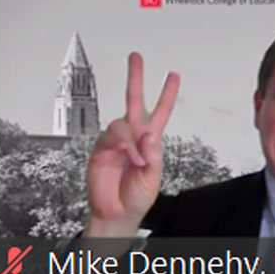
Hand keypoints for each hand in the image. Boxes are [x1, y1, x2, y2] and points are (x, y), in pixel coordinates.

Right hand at [87, 53, 179, 236]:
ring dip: (132, 141)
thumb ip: (153, 155)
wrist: (117, 215)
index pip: (159, 112)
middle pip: (133, 101)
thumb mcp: (154, 178)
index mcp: (149, 142)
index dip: (166, 94)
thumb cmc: (136, 198)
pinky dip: (122, 146)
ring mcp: (115, 142)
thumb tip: (149, 134)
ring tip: (138, 160)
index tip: (173, 75)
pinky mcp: (101, 150)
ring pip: (121, 124)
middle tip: (136, 58)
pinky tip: (127, 156)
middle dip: (135, 78)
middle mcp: (132, 138)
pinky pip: (111, 138)